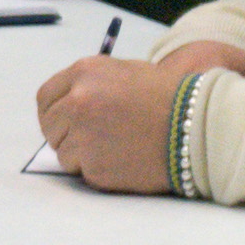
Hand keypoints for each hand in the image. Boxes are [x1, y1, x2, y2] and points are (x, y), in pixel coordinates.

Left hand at [31, 45, 241, 194]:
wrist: (199, 125)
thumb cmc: (168, 97)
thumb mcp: (125, 73)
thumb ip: (90, 85)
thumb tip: (66, 105)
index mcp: (84, 73)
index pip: (46, 97)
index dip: (54, 111)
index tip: (64, 120)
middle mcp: (78, 102)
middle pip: (50, 126)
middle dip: (65, 134)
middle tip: (90, 139)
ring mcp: (84, 135)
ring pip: (64, 152)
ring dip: (82, 154)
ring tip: (116, 147)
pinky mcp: (94, 167)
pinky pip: (83, 171)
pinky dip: (98, 169)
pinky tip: (124, 159)